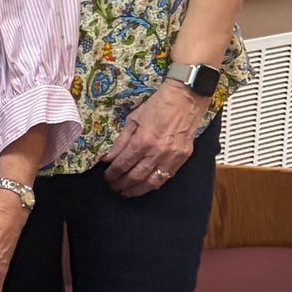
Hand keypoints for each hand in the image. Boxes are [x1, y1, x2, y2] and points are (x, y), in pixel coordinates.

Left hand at [103, 82, 205, 199]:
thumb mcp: (133, 120)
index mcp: (143, 140)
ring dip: (136, 190)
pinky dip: (152, 185)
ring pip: (151, 182)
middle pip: (135, 176)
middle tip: (113, 187)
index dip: (112, 174)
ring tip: (125, 192)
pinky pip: (166, 178)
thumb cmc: (158, 105)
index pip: (123, 164)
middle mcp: (158, 152)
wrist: (185, 99)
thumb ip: (120, 142)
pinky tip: (143, 186)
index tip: (106, 177)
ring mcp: (172, 157)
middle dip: (121, 184)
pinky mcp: (182, 158)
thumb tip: (107, 159)